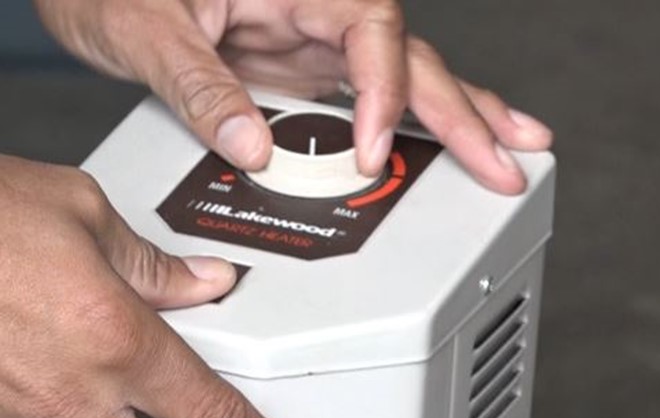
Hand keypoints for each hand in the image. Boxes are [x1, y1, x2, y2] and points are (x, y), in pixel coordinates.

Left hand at [36, 0, 552, 194]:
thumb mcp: (147, 29)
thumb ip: (199, 86)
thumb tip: (251, 148)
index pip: (368, 27)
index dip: (383, 90)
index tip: (372, 148)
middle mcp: (310, 6)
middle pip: (405, 54)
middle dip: (462, 110)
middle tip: (509, 160)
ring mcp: (306, 39)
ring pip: (399, 73)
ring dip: (458, 113)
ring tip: (513, 148)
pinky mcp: (292, 67)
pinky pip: (361, 95)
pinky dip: (405, 123)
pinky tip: (439, 147)